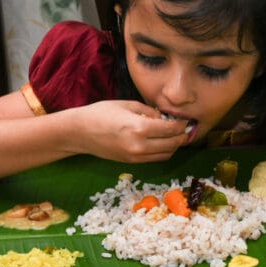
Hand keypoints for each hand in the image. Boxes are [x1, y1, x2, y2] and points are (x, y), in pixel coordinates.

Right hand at [70, 100, 188, 162]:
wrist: (80, 133)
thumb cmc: (101, 113)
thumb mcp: (127, 105)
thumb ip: (149, 112)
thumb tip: (164, 118)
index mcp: (139, 128)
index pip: (170, 129)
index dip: (181, 124)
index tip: (185, 119)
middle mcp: (139, 145)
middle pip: (172, 144)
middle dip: (182, 136)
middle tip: (185, 127)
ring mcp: (135, 156)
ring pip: (166, 154)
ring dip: (175, 145)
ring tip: (175, 135)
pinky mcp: (132, 162)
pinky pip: (155, 159)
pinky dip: (164, 151)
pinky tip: (163, 142)